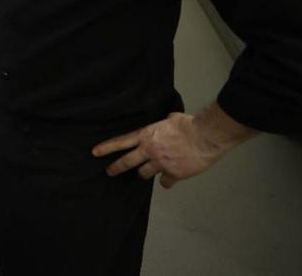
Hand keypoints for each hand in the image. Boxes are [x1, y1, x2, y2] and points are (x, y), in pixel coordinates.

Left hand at [92, 104, 255, 188]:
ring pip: (144, 174)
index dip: (107, 147)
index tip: (95, 152)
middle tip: (109, 171)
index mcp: (147, 135)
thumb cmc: (190, 125)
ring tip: (145, 174)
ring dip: (145, 173)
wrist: (205, 136)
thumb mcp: (173, 118)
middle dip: (116, 167)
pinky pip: (165, 182)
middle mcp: (149, 150)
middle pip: (127, 161)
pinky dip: (168, 181)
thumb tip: (170, 120)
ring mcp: (160, 163)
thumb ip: (166, 122)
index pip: (121, 141)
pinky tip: (170, 180)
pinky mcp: (173, 174)